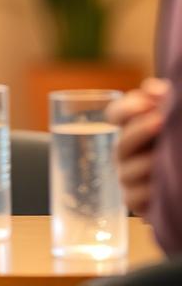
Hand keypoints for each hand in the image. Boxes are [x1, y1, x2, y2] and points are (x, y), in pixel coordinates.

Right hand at [106, 77, 171, 216]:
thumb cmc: (178, 147)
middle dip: (140, 131)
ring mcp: (128, 178)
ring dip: (147, 164)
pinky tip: (165, 185)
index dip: (126, 108)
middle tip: (160, 122)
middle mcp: (125, 153)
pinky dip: (148, 192)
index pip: (115, 114)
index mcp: (133, 130)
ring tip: (168, 161)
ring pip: (127, 170)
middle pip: (121, 142)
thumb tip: (151, 89)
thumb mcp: (173, 123)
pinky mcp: (135, 202)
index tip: (148, 103)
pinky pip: (134, 197)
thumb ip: (163, 101)